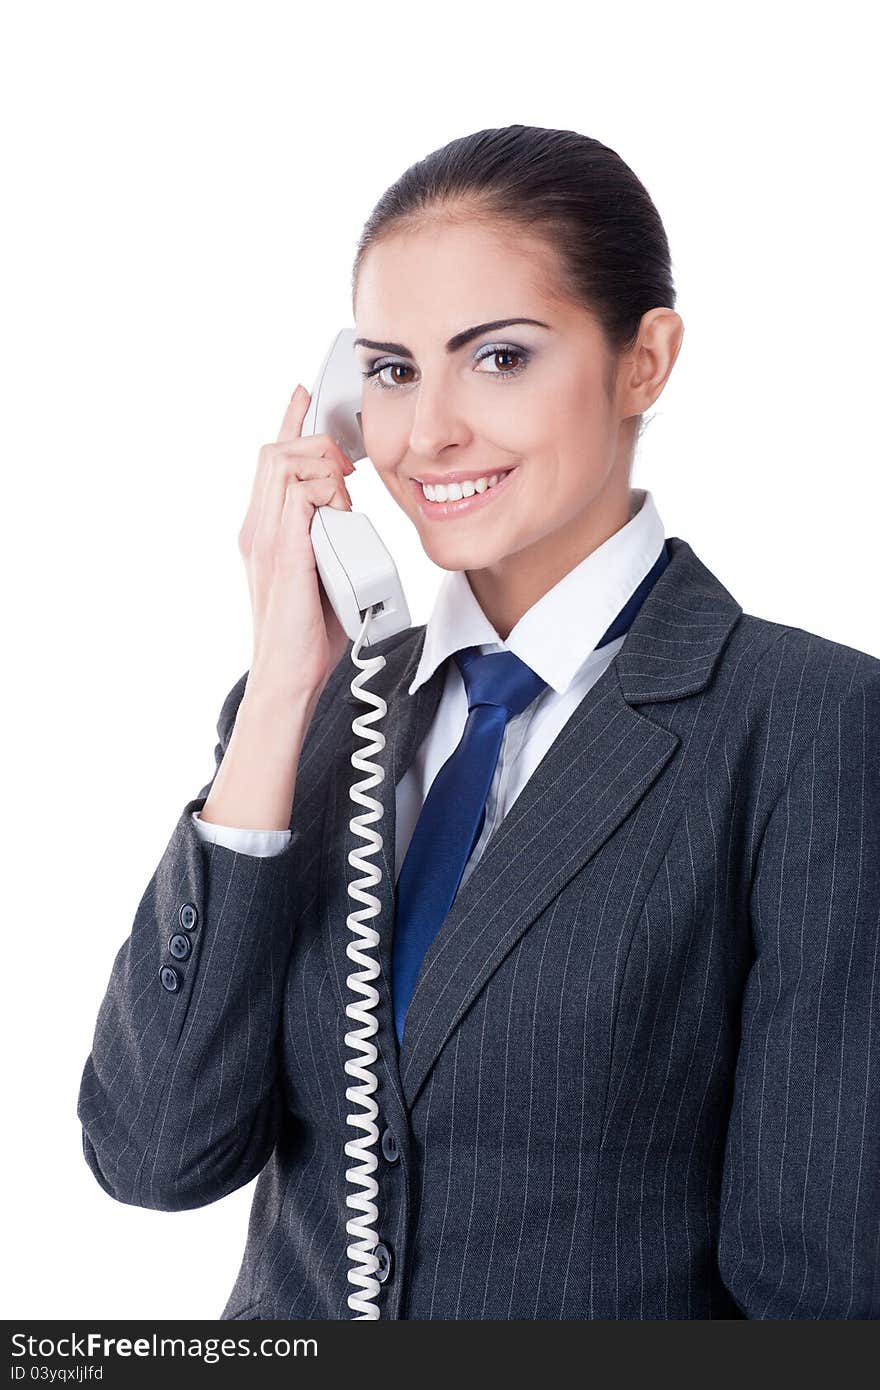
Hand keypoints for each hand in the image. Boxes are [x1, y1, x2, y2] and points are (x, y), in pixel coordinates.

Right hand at [237, 384, 355, 707]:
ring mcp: (265, 537)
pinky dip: (325, 490)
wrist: (289, 674)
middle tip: (347, 469)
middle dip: (315, 442)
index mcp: (264, 529)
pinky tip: (341, 511)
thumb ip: (327, 538)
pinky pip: (298, 492)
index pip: (271, 460)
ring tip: (344, 501)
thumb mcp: (321, 571)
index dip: (288, 420)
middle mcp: (257, 527)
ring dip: (323, 468)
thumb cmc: (308, 635)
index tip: (304, 393)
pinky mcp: (282, 550)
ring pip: (285, 461)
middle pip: (276, 449)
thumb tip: (348, 518)